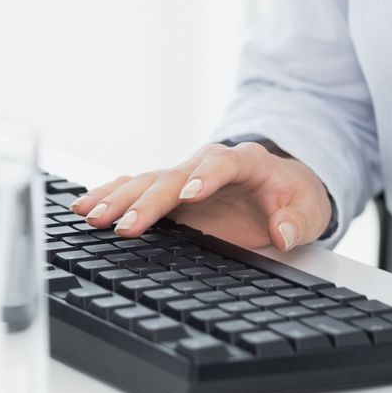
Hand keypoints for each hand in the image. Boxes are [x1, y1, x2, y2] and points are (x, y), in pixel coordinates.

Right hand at [68, 140, 331, 252]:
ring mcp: (184, 176)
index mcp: (245, 161)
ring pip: (146, 181)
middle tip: (125, 224)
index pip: (222, 164)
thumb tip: (282, 232)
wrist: (282, 184)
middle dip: (148, 200)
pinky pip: (135, 188)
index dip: (206, 177)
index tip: (189, 194)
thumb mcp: (308, 210)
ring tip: (90, 215)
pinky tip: (82, 205)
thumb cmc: (293, 196)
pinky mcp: (169, 192)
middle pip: (173, 175)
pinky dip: (109, 194)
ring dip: (118, 198)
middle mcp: (207, 163)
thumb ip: (297, 220)